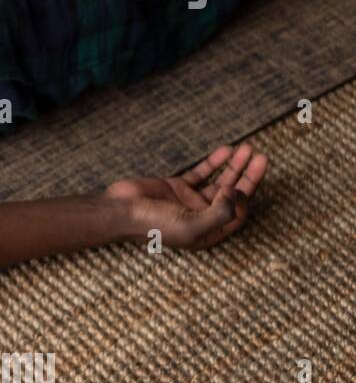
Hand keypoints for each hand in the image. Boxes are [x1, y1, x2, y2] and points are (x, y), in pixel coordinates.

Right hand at [106, 144, 268, 249]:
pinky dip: (214, 161)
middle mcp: (202, 216)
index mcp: (208, 232)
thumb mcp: (191, 226)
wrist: (121, 210)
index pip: (237, 215)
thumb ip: (219, 213)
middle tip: (262, 158)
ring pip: (221, 181)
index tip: (237, 188)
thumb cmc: (153, 225)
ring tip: (248, 149)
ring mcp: (190, 200)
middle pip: (233, 195)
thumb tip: (235, 192)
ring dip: (235, 166)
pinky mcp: (178, 186)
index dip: (243, 200)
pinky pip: (202, 172)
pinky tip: (226, 150)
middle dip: (249, 176)